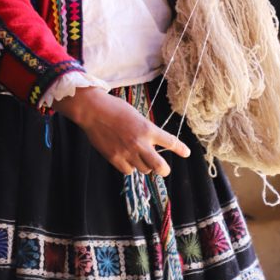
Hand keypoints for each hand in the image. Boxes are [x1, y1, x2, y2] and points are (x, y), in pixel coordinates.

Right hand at [53, 87, 189, 176]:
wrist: (93, 111)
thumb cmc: (115, 109)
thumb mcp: (137, 116)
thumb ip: (146, 131)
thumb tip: (152, 144)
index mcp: (148, 129)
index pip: (170, 141)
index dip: (180, 149)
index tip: (186, 153)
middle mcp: (140, 143)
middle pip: (159, 166)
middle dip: (164, 170)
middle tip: (163, 169)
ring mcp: (127, 152)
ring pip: (144, 169)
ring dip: (144, 165)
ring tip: (138, 156)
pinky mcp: (115, 158)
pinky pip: (128, 171)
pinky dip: (129, 167)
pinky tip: (125, 158)